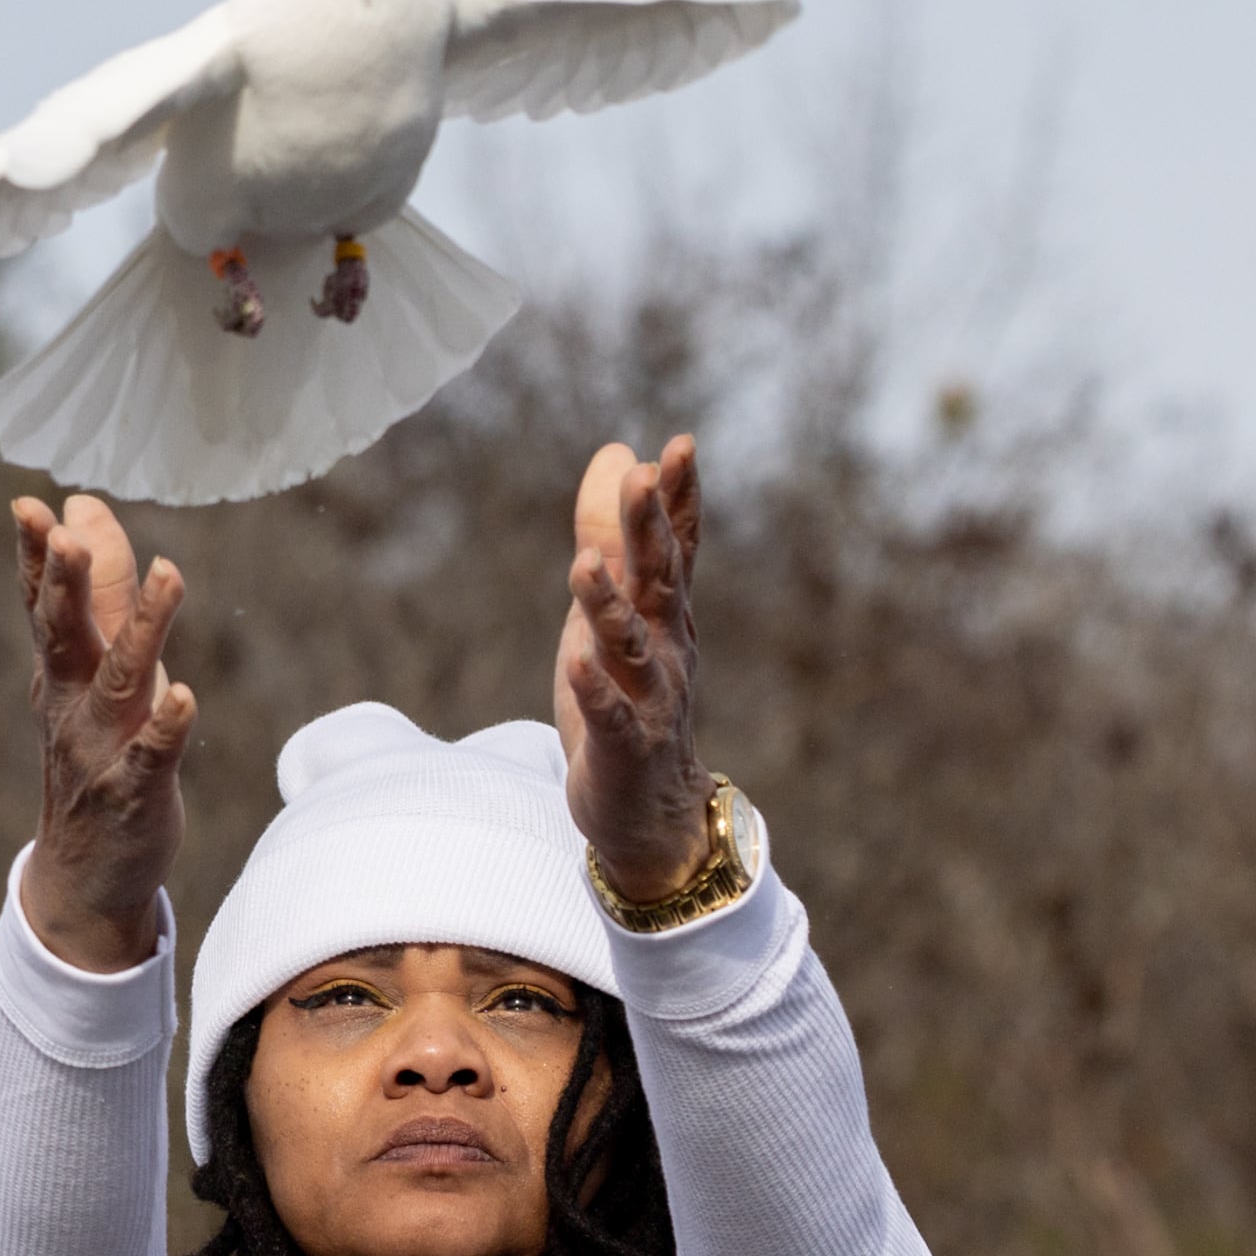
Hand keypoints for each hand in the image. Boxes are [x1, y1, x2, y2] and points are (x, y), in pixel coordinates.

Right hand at [14, 494, 195, 972]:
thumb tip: (82, 508)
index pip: (44, 603)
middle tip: (61, 531)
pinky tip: (184, 697)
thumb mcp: (91, 669)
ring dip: (140, 628)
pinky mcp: (136, 791)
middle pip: (65, 633)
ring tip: (167, 573)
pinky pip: (151, 756)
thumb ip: (96, 591)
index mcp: (61, 671)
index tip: (33, 505)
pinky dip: (166, 727)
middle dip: (63, 581)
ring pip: (119, 681)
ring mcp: (101, 748)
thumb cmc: (97, 754)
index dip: (36, 556)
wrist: (84, 874)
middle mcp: (73, 703)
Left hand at [553, 435, 714, 902]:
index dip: (678, 499)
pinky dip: (594, 689)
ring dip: (607, 606)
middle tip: (644, 476)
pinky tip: (576, 663)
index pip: (678, 547)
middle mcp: (667, 648)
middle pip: (659, 582)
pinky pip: (609, 714)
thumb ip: (611, 533)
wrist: (651, 809)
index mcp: (666, 614)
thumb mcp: (613, 607)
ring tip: (582, 566)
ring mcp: (650, 698)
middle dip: (652, 530)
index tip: (679, 446)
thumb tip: (618, 451)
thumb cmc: (628, 695)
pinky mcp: (624, 746)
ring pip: (629, 646)